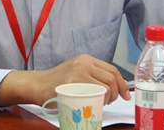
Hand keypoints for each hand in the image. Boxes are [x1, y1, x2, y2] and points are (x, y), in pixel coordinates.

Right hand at [0, 54, 129, 106]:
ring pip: (106, 86)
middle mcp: (84, 63)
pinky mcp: (73, 83)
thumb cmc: (57, 82)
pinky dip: (100, 100)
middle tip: (112, 101)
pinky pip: (96, 92)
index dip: (123, 83)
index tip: (126, 95)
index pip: (112, 69)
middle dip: (118, 92)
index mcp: (86, 59)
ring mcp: (79, 72)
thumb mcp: (75, 71)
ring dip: (109, 98)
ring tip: (102, 102)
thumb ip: (91, 74)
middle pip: (112, 78)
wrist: (37, 84)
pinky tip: (95, 103)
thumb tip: (112, 87)